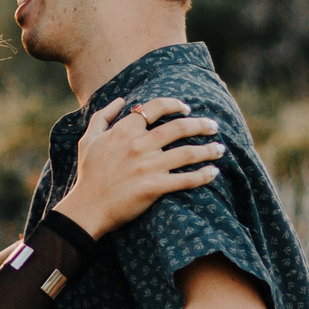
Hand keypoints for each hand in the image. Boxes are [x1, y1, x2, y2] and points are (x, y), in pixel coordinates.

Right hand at [53, 96, 224, 238]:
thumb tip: (121, 100)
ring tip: (221, 149)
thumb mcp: (88, 139)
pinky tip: (214, 173)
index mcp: (124, 131)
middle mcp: (138, 145)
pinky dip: (203, 176)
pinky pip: (185, 180)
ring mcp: (147, 166)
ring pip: (187, 153)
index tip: (187, 108)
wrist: (87, 208)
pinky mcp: (154, 187)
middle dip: (201, 124)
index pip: (155, 107)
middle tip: (214, 126)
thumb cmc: (88, 174)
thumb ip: (103, 116)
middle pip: (178, 127)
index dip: (175, 104)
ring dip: (208, 149)